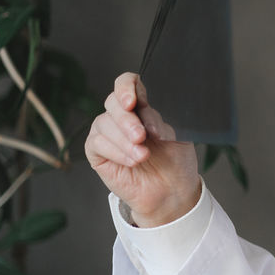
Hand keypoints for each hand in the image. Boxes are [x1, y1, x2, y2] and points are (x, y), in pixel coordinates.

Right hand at [85, 72, 200, 226]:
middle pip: (113, 102)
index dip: (126, 86)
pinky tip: (133, 160)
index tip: (133, 101)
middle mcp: (122, 117)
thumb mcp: (176, 137)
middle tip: (141, 136)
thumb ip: (160, 122)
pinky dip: (116, 152)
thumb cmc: (175, 162)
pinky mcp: (98, 152)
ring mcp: (108, 133)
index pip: (128, 84)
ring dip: (124, 141)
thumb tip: (144, 111)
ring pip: (104, 123)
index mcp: (143, 107)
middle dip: (127, 119)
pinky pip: (98, 143)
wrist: (171, 191)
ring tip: (143, 155)